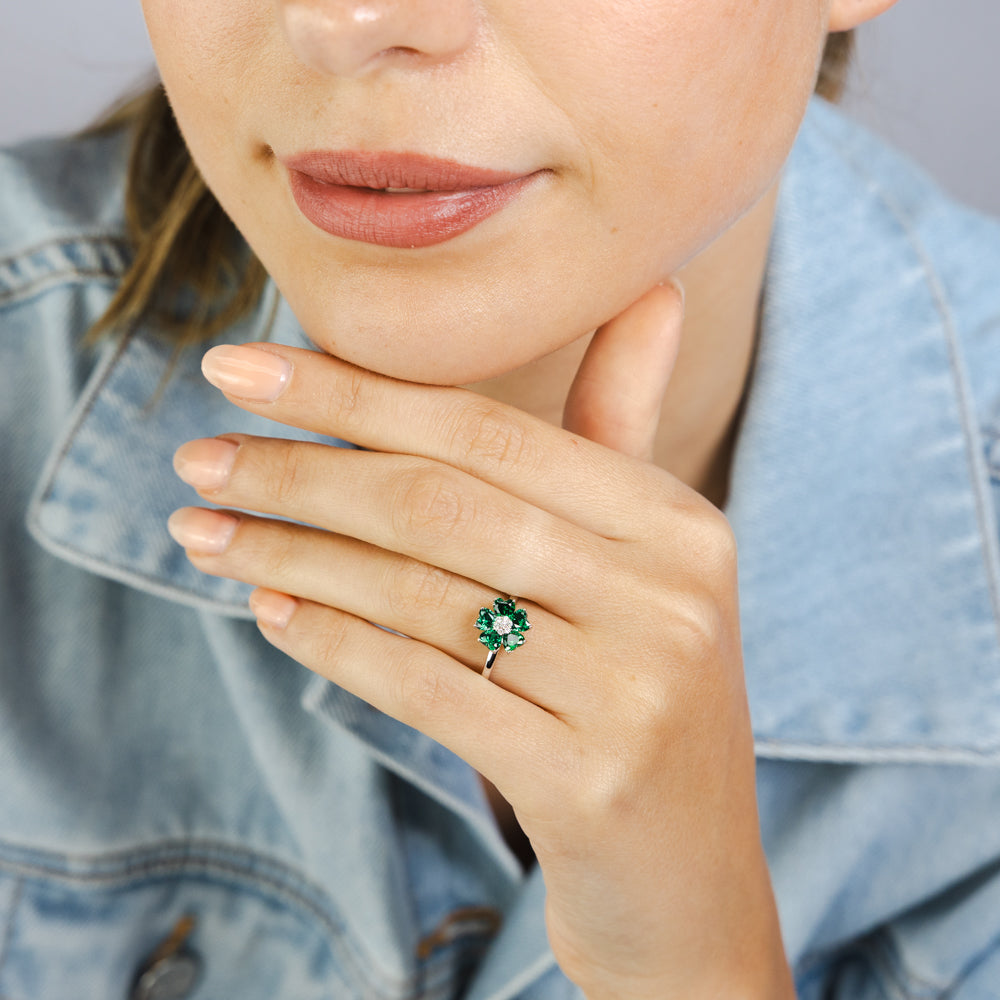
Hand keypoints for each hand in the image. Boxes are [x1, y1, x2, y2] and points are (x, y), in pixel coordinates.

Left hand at [167, 283, 792, 998]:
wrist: (687, 874)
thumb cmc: (638, 692)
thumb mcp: (644, 562)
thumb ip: (622, 429)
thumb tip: (653, 289)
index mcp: (678, 524)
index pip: (488, 431)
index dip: (353, 392)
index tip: (239, 368)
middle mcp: (668, 597)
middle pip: (441, 505)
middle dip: (300, 473)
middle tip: (197, 458)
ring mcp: (633, 693)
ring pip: (419, 595)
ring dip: (291, 555)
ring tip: (203, 531)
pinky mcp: (584, 782)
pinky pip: (424, 687)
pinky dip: (332, 642)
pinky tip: (267, 608)